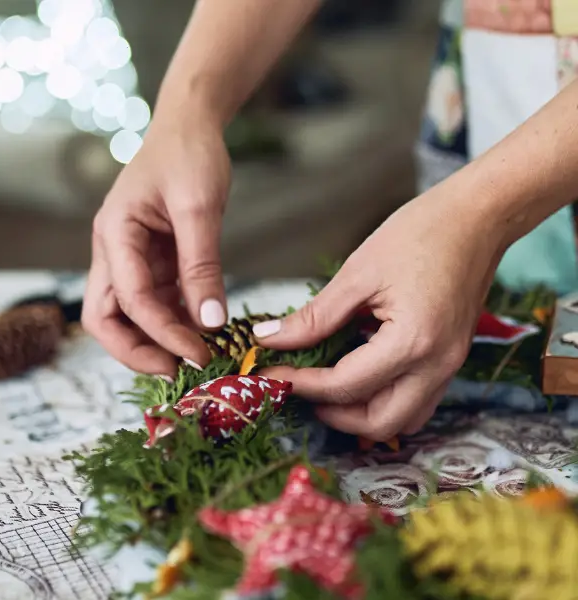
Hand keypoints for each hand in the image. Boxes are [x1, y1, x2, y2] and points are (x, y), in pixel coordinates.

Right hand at [82, 116, 230, 377]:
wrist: (189, 125)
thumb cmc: (189, 154)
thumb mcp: (199, 207)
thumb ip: (202, 266)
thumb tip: (211, 324)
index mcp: (113, 233)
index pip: (128, 300)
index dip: (162, 333)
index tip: (199, 354)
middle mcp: (113, 251)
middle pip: (105, 319)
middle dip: (136, 351)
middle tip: (180, 370)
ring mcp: (129, 259)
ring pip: (127, 316)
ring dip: (157, 340)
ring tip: (198, 357)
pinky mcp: (151, 262)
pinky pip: (155, 302)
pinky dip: (175, 322)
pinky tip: (204, 334)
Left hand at [258, 182, 506, 439]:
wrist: (478, 218)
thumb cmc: (421, 234)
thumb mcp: (358, 274)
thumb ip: (313, 317)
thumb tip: (269, 338)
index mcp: (412, 342)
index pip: (345, 386)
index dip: (302, 383)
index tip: (271, 372)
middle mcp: (436, 366)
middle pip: (379, 423)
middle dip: (333, 415)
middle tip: (298, 388)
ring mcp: (449, 367)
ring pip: (403, 420)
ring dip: (360, 415)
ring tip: (325, 388)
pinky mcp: (451, 360)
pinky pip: (417, 401)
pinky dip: (383, 400)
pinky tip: (357, 376)